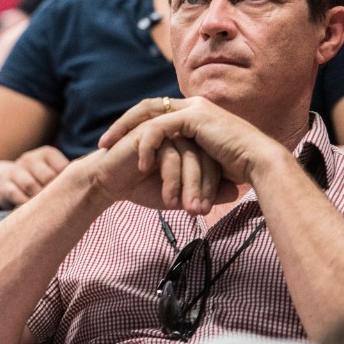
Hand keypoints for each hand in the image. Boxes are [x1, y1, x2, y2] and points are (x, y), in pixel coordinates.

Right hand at [0, 145, 68, 207]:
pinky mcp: (4, 185)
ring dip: (39, 200)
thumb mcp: (53, 173)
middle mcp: (30, 158)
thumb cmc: (39, 181)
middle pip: (47, 177)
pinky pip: (15, 195)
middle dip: (54, 193)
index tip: (72, 196)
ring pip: (31, 186)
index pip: (63, 168)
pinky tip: (31, 212)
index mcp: (47, 153)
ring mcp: (15, 171)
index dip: (69, 184)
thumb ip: (69, 176)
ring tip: (47, 210)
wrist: (6, 182)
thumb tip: (89, 189)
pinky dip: (25, 204)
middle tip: (60, 206)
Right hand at [78, 119, 231, 215]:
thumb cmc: (142, 186)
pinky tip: (163, 193)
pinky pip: (168, 154)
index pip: (212, 161)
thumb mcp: (178, 193)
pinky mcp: (148, 132)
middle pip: (203, 158)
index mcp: (189, 144)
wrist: (108, 182)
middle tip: (196, 212)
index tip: (204, 212)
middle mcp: (179, 134)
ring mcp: (165, 131)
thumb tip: (234, 192)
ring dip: (185, 186)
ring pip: (188, 157)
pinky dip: (167, 176)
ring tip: (180, 207)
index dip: (211, 187)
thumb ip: (204, 191)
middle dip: (200, 189)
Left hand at [96, 96, 286, 211]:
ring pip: (147, 114)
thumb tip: (173, 169)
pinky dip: (145, 143)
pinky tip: (140, 162)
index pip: (156, 113)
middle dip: (122, 125)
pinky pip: (158, 127)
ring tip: (110, 151)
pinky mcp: (194, 117)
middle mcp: (193, 105)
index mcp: (196, 114)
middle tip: (103, 144)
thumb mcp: (205, 161)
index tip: (116, 144)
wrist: (262, 166)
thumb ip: (188, 156)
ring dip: (126, 132)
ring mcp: (194, 108)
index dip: (134, 126)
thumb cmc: (239, 171)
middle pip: (146, 107)